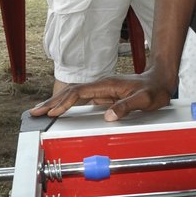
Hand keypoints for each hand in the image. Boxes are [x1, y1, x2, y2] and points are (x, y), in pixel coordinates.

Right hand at [30, 70, 175, 121]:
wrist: (160, 80)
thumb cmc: (154, 90)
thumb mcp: (144, 100)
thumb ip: (127, 107)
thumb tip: (108, 116)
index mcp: (107, 85)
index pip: (79, 93)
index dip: (63, 102)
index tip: (52, 112)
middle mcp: (101, 85)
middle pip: (70, 92)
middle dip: (51, 102)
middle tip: (34, 112)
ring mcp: (100, 90)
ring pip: (73, 95)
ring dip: (56, 103)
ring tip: (40, 111)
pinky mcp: (102, 95)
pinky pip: (79, 98)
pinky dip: (66, 104)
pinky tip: (59, 110)